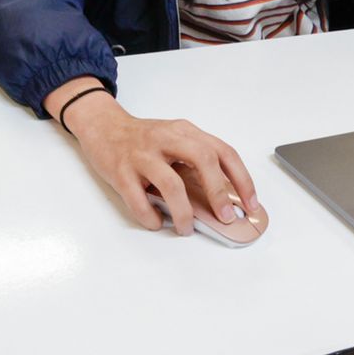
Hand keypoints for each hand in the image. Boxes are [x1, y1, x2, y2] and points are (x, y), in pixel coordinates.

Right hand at [51, 83, 267, 236]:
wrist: (102, 126)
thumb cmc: (143, 139)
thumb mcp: (174, 140)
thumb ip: (196, 163)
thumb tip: (223, 199)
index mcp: (185, 131)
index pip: (223, 152)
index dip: (242, 179)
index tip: (251, 204)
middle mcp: (166, 139)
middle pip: (203, 159)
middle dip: (218, 192)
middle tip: (224, 216)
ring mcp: (142, 154)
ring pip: (170, 183)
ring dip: (184, 211)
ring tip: (186, 228)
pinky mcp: (120, 170)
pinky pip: (138, 199)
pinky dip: (150, 216)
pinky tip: (156, 222)